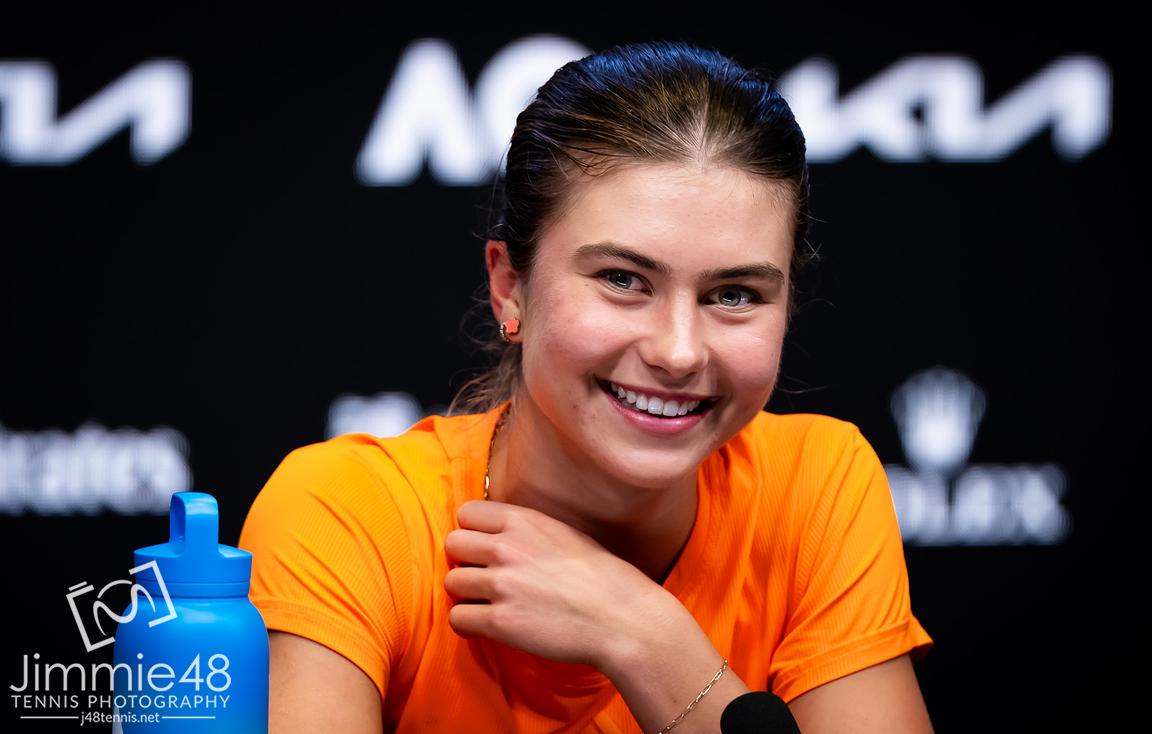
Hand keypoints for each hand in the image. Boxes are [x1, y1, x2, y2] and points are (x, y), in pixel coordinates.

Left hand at [443, 499, 674, 669]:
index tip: (485, 548)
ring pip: (451, 582)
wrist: (622, 618)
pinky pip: (458, 618)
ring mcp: (501, 584)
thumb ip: (527, 532)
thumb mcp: (564, 534)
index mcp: (524, 521)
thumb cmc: (602, 577)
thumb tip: (497, 537)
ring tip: (488, 603)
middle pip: (453, 545)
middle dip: (465, 561)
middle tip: (483, 576)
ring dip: (466, 594)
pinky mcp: (500, 622)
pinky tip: (487, 625)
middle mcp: (507, 547)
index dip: (473, 532)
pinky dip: (468, 624)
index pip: (467, 513)